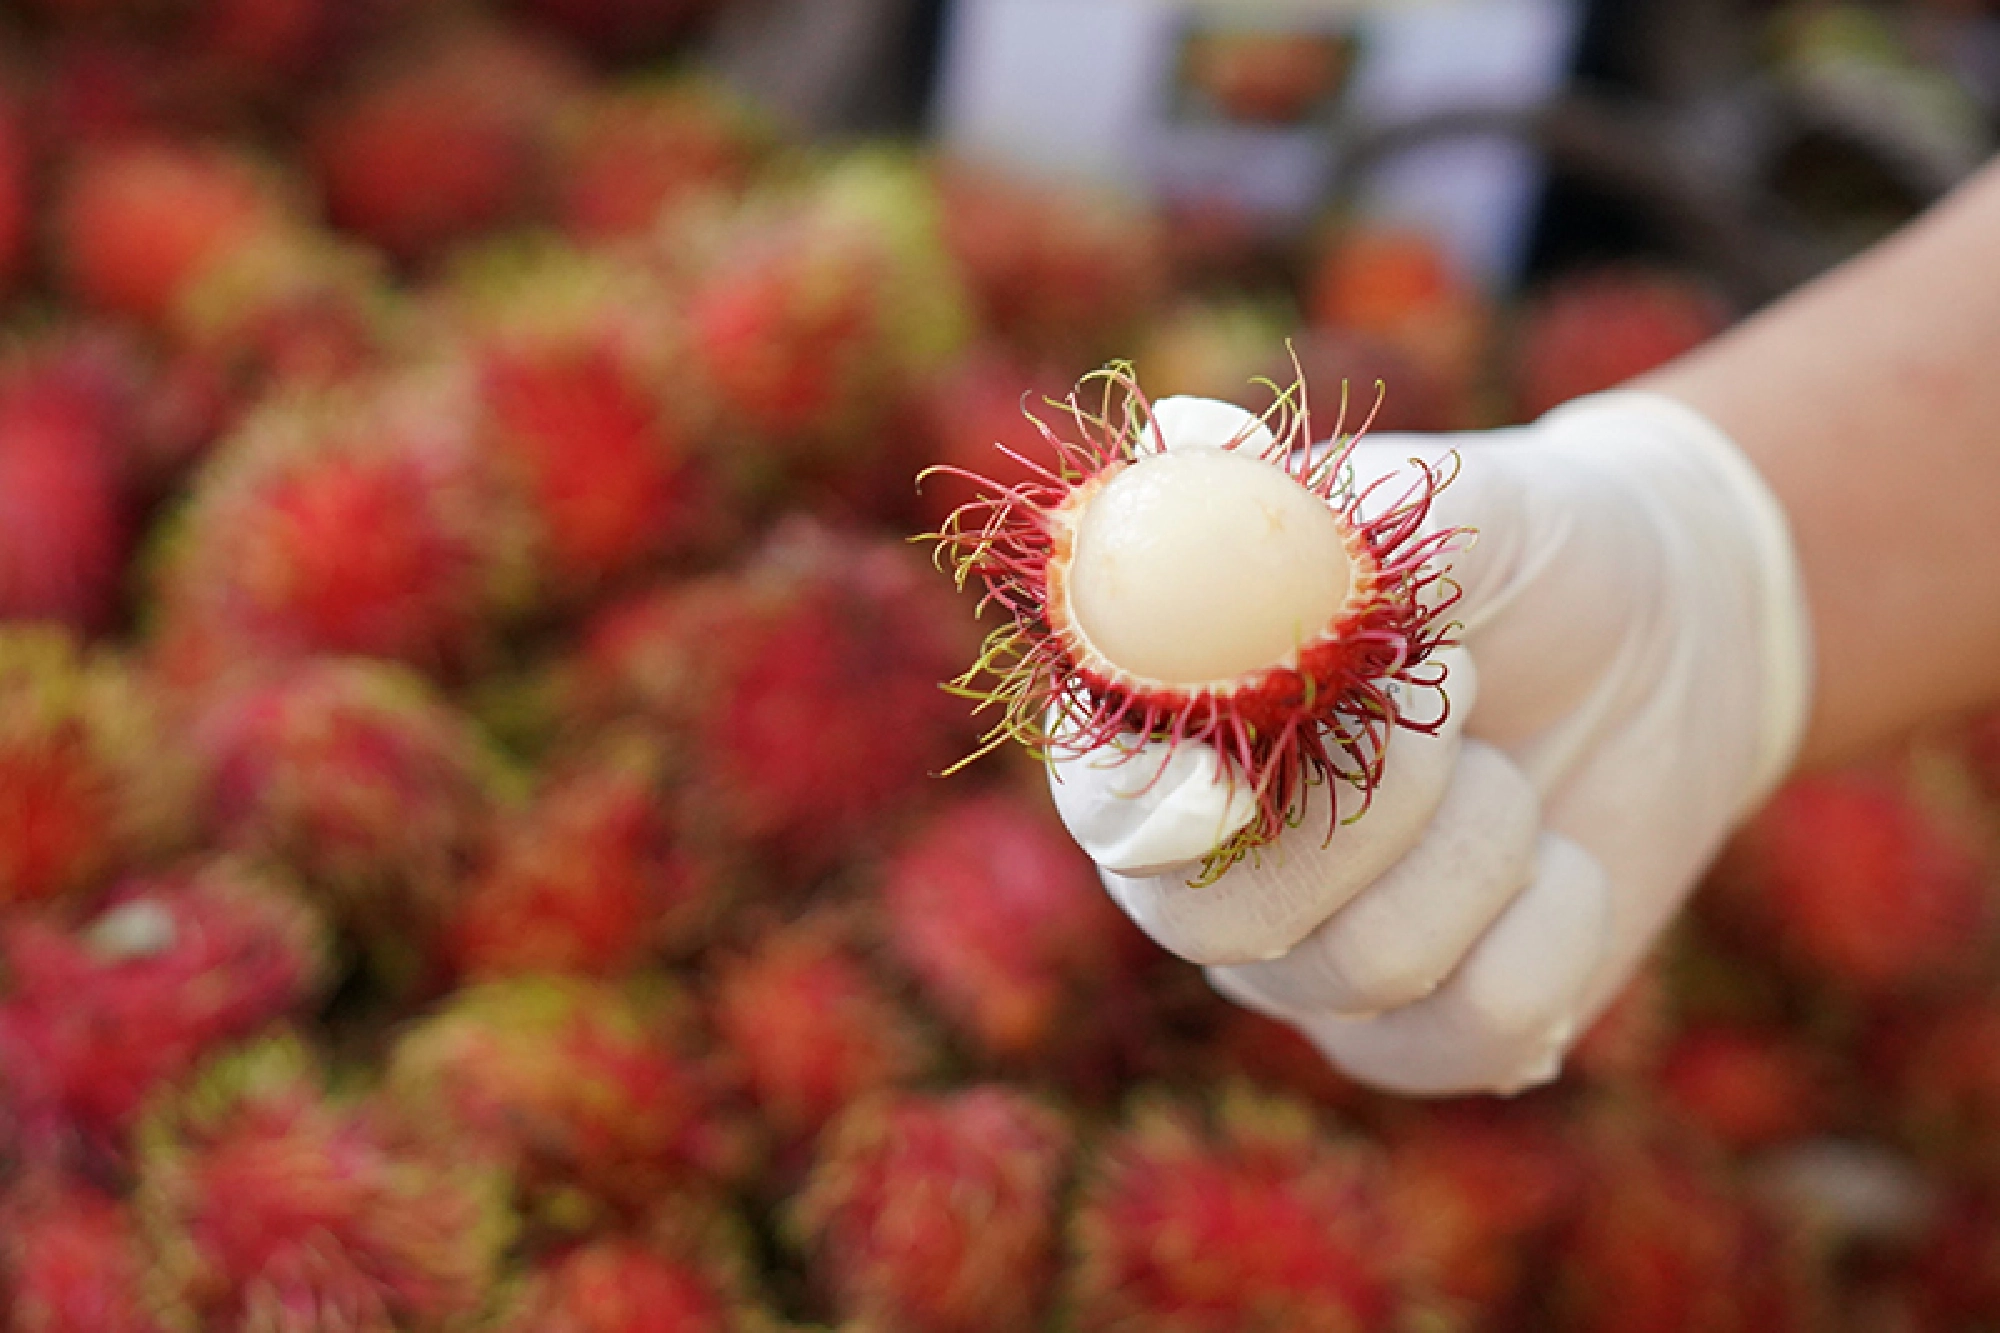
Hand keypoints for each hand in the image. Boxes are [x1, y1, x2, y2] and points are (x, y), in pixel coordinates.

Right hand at [1048, 391, 1812, 1094]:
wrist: (1670, 637)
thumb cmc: (1519, 548)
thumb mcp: (1429, 501)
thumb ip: (1301, 497)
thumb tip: (1174, 439)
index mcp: (1177, 737)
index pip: (1103, 801)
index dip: (1138, 805)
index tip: (1214, 782)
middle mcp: (1214, 871)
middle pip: (1211, 921)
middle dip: (1359, 811)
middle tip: (1455, 699)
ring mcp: (1315, 968)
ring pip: (1363, 969)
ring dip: (1480, 836)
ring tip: (1510, 758)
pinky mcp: (1426, 1036)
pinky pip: (1478, 1031)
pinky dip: (1556, 921)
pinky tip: (1564, 857)